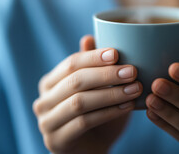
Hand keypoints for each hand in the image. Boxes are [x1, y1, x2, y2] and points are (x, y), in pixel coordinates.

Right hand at [33, 35, 142, 153]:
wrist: (91, 149)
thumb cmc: (95, 114)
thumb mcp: (96, 88)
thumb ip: (91, 66)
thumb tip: (89, 36)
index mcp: (50, 83)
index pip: (71, 63)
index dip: (94, 57)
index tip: (117, 53)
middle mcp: (43, 101)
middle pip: (75, 81)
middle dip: (105, 74)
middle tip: (132, 71)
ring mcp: (46, 122)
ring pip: (80, 102)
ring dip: (110, 94)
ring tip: (134, 88)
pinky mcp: (56, 141)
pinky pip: (84, 122)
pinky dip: (108, 112)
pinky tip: (127, 107)